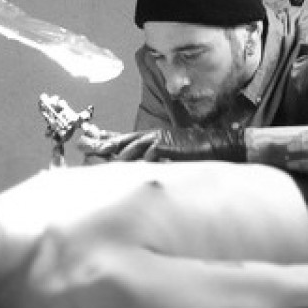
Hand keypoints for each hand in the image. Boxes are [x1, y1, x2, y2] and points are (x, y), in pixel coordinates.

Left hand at [72, 126, 246, 161]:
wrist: (224, 145)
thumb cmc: (203, 154)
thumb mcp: (176, 160)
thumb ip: (158, 163)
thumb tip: (142, 170)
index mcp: (155, 139)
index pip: (125, 139)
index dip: (107, 139)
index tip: (89, 138)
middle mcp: (155, 137)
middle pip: (122, 139)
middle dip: (102, 141)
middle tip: (83, 142)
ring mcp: (161, 139)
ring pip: (130, 144)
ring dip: (111, 149)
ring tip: (94, 150)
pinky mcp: (169, 145)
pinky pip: (147, 150)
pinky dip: (133, 154)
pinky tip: (121, 158)